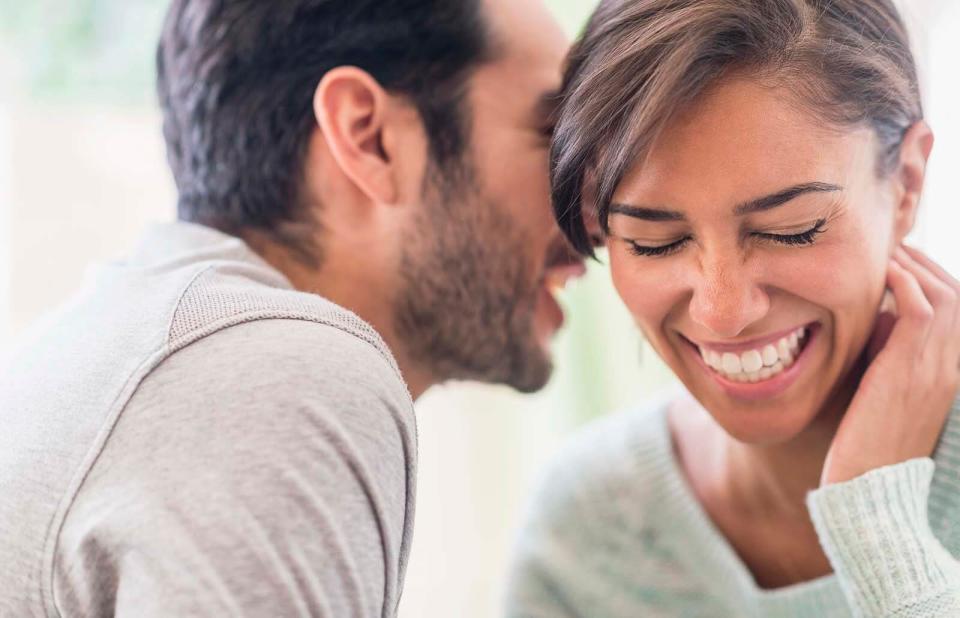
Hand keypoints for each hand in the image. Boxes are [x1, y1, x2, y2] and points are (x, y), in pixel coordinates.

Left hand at [821, 246, 959, 485]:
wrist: (866, 485)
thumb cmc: (867, 439)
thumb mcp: (887, 385)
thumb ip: (891, 349)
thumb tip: (879, 314)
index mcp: (954, 372)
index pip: (958, 310)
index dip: (934, 279)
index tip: (904, 261)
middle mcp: (955, 366)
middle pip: (957, 295)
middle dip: (927, 265)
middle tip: (895, 245)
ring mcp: (939, 366)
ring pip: (943, 294)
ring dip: (914, 266)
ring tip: (885, 250)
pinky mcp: (911, 367)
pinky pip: (919, 307)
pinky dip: (902, 282)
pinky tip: (879, 272)